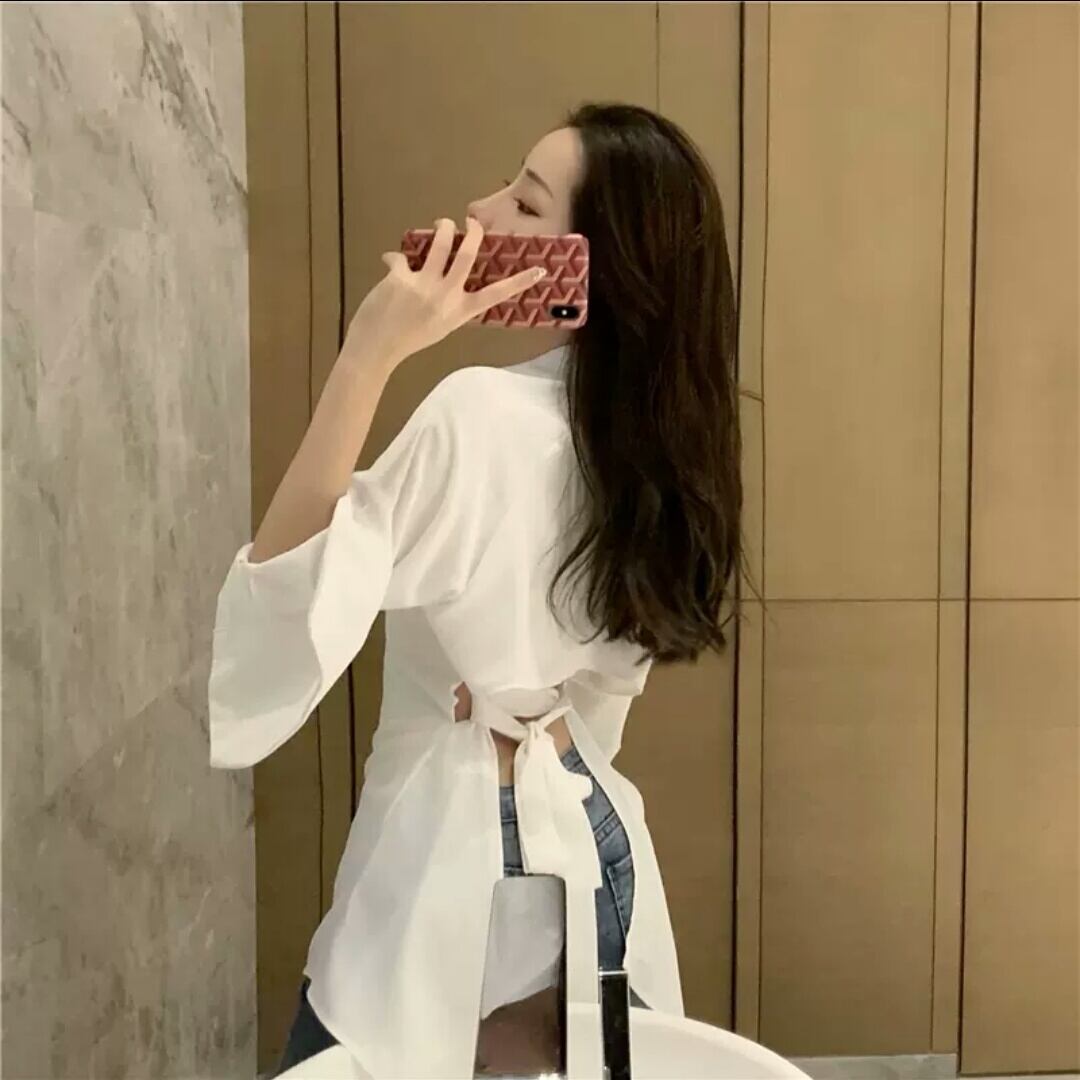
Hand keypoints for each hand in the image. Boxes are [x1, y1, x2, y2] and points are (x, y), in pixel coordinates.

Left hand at [343, 217, 543, 370]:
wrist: (376, 348)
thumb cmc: (407, 339)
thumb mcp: (439, 325)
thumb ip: (448, 303)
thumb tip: (447, 277)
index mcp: (459, 312)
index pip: (496, 295)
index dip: (519, 282)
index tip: (539, 270)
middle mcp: (446, 297)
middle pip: (467, 255)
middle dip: (472, 232)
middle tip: (472, 221)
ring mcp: (424, 286)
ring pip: (440, 244)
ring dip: (441, 228)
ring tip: (441, 225)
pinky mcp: (401, 277)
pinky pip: (400, 257)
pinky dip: (394, 257)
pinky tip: (389, 262)